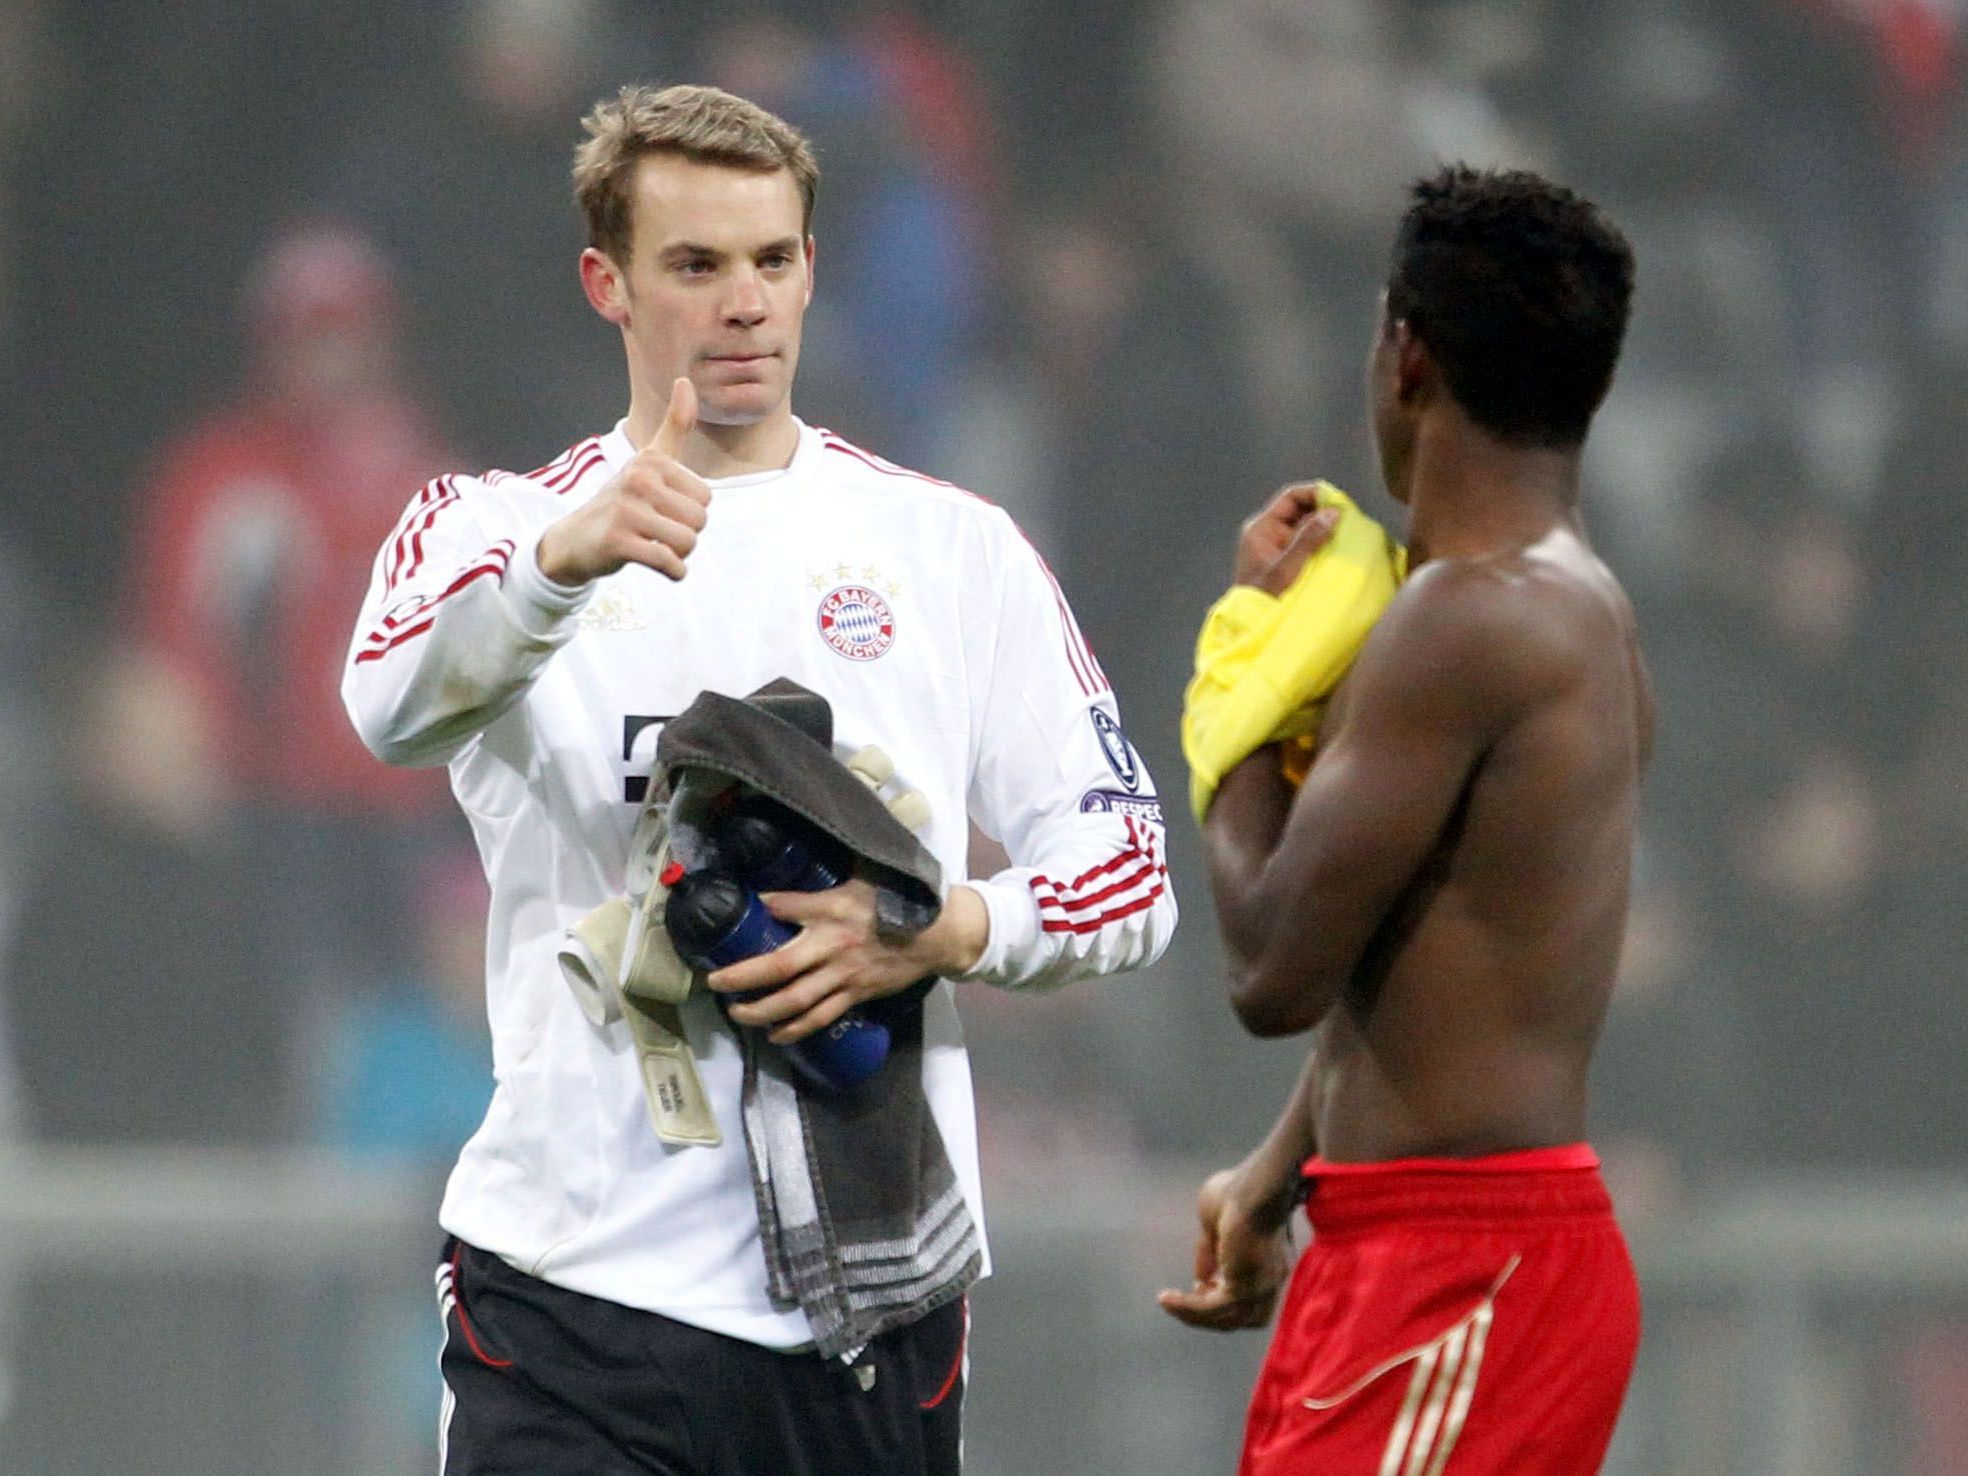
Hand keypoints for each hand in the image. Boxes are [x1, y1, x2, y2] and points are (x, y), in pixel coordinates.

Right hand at [536, 378, 710, 583]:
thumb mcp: (649, 461)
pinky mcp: (618, 541)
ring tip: (654, 546)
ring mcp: (626, 509)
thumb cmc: (623, 501)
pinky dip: (673, 573)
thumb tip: (686, 381)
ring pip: (687, 543)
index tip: (661, 510)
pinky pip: (669, 563)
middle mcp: (638, 479)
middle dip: (685, 535)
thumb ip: (674, 426)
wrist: (574, 540)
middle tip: (655, 531)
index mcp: (650, 460)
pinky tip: (660, 568)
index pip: (705, 498)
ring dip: (678, 555)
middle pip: (699, 521)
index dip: (689, 512)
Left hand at [707, 881, 987, 1043]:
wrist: (939, 934)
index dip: (768, 905)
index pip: (790, 906)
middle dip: (743, 976)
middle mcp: (833, 944)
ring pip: (795, 1000)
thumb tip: (809, 850)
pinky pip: (820, 1017)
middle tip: (714, 982)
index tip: (750, 904)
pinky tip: (774, 1034)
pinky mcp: (856, 994)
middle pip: (779, 966)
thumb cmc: (900, 900)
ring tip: (736, 1013)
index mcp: (835, 907)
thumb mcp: (868, 873)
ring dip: (761, 1010)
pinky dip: (795, 1029)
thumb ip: (835, 867)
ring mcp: (844, 974)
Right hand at [1157, 1161, 1295, 1331]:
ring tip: (1167, 1302)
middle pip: (1243, 1316)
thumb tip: (1200, 1279)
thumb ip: (1210, 1252)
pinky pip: (1211, 1309)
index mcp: (1271, 1264)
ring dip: (1193, 1315)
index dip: (1222, 1298)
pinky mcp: (1244, 1288)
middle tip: (1184, 1301)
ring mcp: (1261, 1287)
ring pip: (1226, 1318)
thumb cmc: (1240, 1192)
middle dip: (1212, 1315)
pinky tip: (1167, 1299)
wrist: (1256, 1187)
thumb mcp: (1216, 1223)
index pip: (1248, 1296)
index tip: (1200, 1288)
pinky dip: (1188, 1308)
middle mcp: (1272, 1280)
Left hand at [1234, 483, 1341, 595]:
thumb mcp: (1287, 568)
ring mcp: (1277, 545)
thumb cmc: (1264, 597)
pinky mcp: (1286, 559)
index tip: (1339, 502)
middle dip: (1324, 511)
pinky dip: (1322, 542)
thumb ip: (1309, 539)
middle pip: (1301, 509)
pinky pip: (1307, 542)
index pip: (1291, 497)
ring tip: (1347, 532)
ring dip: (1325, 528)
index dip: (1315, 494)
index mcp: (1261, 527)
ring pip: (1306, 526)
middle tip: (1348, 518)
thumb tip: (1333, 512)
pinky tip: (1338, 547)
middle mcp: (1268, 532)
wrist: (1252, 625)